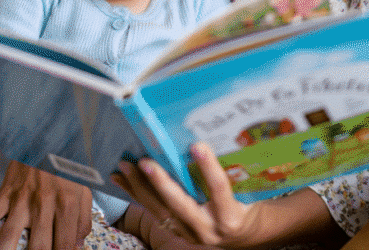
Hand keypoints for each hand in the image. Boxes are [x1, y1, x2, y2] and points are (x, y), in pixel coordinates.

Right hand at [0, 160, 92, 248]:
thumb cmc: (67, 166)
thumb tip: (78, 245)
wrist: (48, 137)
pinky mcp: (6, 193)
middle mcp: (44, 205)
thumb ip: (83, 219)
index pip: (65, 244)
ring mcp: (22, 200)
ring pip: (11, 234)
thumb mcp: (84, 190)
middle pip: (39, 247)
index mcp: (66, 205)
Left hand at [112, 143, 263, 248]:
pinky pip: (153, 213)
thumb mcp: (245, 190)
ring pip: (160, 211)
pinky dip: (137, 195)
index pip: (219, 189)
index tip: (197, 145)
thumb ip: (233, 170)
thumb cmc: (244, 204)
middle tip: (144, 161)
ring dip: (139, 188)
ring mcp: (190, 233)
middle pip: (180, 205)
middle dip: (160, 183)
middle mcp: (208, 229)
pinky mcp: (177, 233)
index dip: (209, 168)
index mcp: (230, 216)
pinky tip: (123, 180)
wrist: (241, 235)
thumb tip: (216, 134)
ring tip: (124, 167)